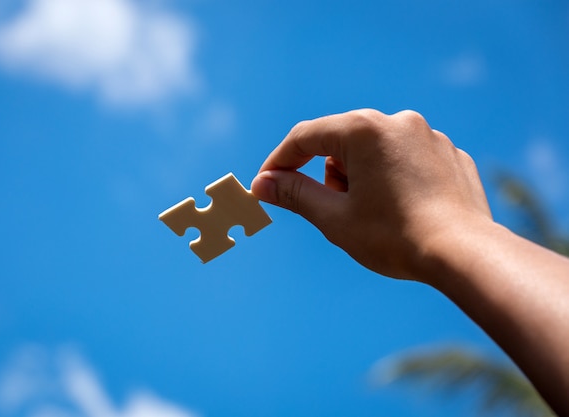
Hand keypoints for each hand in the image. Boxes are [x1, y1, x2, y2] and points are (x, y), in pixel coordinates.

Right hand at [251, 109, 491, 281]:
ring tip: (375, 214)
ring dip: (361, 176)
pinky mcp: (449, 154)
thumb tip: (262, 184)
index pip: (305, 137)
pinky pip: (406, 159)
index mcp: (363, 130)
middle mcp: (397, 121)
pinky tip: (403, 210)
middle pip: (341, 142)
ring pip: (374, 150)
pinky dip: (394, 178)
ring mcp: (428, 136)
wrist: (465, 254)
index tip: (265, 185)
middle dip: (328, 175)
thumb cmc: (394, 237)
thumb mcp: (334, 218)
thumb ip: (294, 194)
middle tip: (335, 210)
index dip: (279, 162)